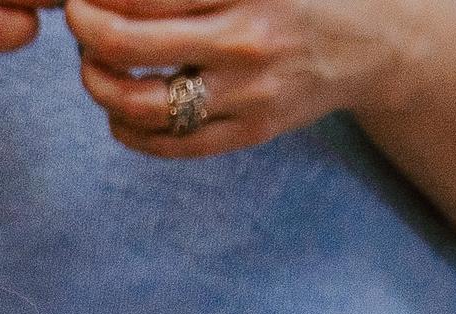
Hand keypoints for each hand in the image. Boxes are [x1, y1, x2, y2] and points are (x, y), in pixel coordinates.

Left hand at [64, 0, 432, 158]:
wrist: (376, 41)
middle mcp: (246, 41)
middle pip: (130, 45)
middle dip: (87, 36)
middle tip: (79, 24)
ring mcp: (249, 94)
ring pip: (143, 105)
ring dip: (101, 88)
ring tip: (95, 70)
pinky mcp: (252, 133)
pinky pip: (172, 147)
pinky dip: (129, 133)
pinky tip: (119, 114)